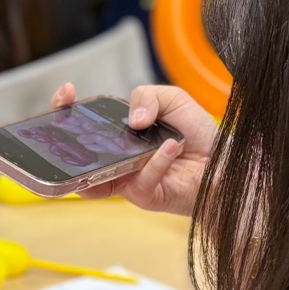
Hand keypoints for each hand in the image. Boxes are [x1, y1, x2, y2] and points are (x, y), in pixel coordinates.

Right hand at [50, 83, 217, 216]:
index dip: (66, 109)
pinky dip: (156, 162)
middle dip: (65, 138)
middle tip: (70, 118)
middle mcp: (116, 159)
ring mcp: (126, 180)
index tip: (66, 93)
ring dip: (109, 155)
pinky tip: (171, 146)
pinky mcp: (144, 196)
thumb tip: (134, 119)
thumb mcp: (173, 100)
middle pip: (77, 157)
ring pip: (98, 178)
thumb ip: (148, 96)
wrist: (223, 162)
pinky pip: (141, 181)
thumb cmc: (197, 133)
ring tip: (136, 130)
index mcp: (118, 134)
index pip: (83, 124)